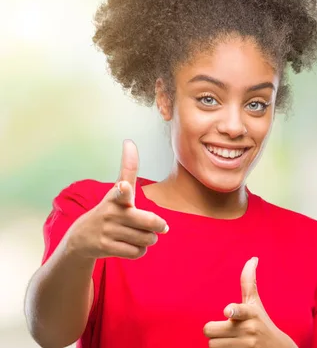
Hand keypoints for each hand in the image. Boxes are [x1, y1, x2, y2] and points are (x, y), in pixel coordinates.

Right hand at [65, 139, 168, 259]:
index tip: (123, 187)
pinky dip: (140, 251)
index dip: (123, 190)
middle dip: (158, 227)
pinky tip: (130, 245)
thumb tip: (129, 141)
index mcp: (116, 197)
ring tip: (138, 235)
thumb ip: (128, 169)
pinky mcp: (105, 247)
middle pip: (150, 223)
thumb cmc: (109, 209)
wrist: (80, 238)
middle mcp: (111, 213)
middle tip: (160, 227)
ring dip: (149, 239)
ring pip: (147, 239)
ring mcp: (107, 231)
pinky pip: (138, 252)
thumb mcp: (116, 190)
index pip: (121, 190)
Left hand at [203, 258, 297, 347]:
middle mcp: (248, 330)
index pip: (238, 310)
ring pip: (212, 344)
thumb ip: (249, 281)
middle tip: (223, 330)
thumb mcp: (256, 303)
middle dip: (213, 331)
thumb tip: (253, 258)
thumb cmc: (262, 322)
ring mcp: (244, 346)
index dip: (233, 310)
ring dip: (218, 343)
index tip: (228, 311)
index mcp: (250, 313)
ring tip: (231, 341)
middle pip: (210, 329)